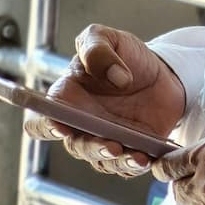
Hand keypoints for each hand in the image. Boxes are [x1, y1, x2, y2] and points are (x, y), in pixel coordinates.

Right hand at [24, 23, 185, 177]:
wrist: (163, 71)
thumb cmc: (127, 55)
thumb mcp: (108, 38)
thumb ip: (98, 49)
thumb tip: (116, 77)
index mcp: (67, 99)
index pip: (41, 121)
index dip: (44, 127)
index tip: (59, 126)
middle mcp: (81, 124)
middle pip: (74, 146)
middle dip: (90, 147)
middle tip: (110, 144)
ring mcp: (104, 139)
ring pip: (100, 161)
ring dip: (115, 161)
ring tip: (134, 155)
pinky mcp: (129, 149)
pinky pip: (125, 166)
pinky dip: (133, 166)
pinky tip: (144, 158)